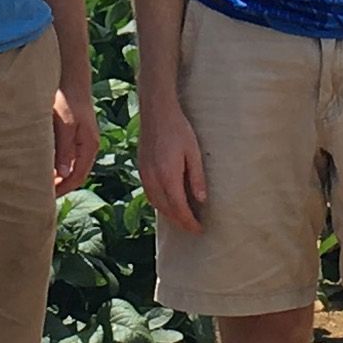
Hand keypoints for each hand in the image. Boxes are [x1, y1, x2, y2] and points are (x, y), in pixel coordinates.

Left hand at [51, 74, 97, 193]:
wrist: (70, 79)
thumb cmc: (68, 100)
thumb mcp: (65, 125)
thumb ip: (64, 150)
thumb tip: (61, 174)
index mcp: (89, 146)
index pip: (77, 177)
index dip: (63, 189)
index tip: (46, 197)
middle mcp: (88, 146)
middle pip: (75, 174)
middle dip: (59, 185)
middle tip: (39, 193)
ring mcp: (82, 140)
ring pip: (70, 166)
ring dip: (57, 175)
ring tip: (38, 181)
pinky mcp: (74, 134)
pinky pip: (66, 156)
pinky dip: (56, 164)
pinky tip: (42, 164)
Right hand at [136, 94, 209, 233]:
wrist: (156, 112)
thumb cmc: (178, 129)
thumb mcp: (194, 152)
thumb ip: (197, 178)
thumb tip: (201, 200)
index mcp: (168, 176)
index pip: (179, 208)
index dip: (189, 222)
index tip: (199, 229)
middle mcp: (153, 179)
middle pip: (167, 210)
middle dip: (180, 222)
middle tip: (193, 228)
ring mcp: (145, 175)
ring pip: (156, 204)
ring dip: (170, 215)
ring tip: (183, 219)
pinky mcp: (141, 170)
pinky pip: (150, 195)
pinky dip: (160, 204)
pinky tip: (169, 203)